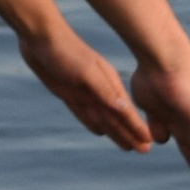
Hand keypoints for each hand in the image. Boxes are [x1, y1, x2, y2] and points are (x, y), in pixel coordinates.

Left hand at [19, 27, 156, 153]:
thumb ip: (106, 92)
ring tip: (127, 147)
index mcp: (108, 83)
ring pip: (103, 118)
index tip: (149, 144)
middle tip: (144, 152)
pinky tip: (100, 131)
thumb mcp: (88, 73)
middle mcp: (99, 89)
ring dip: (115, 132)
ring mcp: (84, 91)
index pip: (126, 112)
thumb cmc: (66, 52)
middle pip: (117, 118)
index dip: (137, 129)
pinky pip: (84, 113)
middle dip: (130, 134)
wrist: (40, 37)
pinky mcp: (68, 92)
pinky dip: (93, 123)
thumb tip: (126, 110)